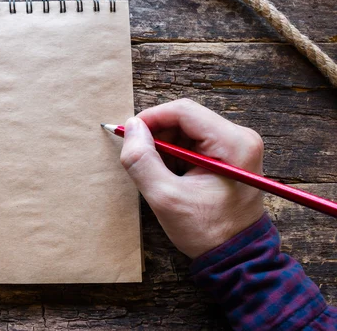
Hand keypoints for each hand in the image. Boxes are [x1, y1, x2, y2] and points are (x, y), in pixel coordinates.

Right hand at [120, 99, 264, 258]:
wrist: (236, 257)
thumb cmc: (208, 231)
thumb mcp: (166, 198)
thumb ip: (142, 160)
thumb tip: (132, 127)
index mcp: (232, 143)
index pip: (183, 111)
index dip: (151, 118)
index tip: (129, 133)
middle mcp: (239, 138)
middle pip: (186, 119)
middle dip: (158, 136)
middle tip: (141, 159)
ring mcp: (237, 146)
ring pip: (187, 130)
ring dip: (166, 147)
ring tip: (160, 175)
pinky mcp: (230, 156)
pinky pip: (194, 143)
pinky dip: (176, 155)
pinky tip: (172, 177)